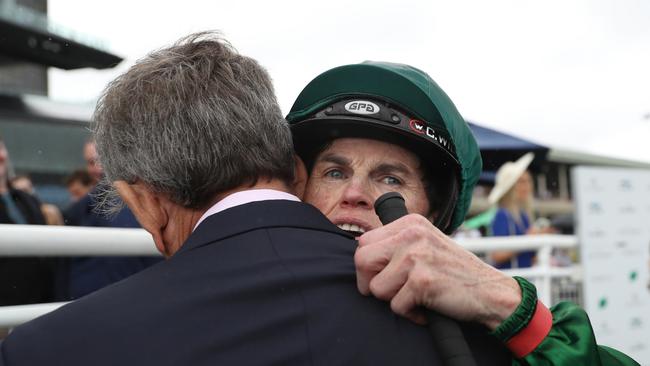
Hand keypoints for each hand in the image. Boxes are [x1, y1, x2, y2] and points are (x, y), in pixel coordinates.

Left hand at [355, 214, 520, 329]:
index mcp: (410, 222)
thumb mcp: (426, 243)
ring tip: (415, 296)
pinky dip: (410, 313)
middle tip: (390, 292)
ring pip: (375, 287)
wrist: (491, 292)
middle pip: (361, 260)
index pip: (364, 241)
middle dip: (370, 282)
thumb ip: (397, 243)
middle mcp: (411, 234)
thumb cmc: (454, 272)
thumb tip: (361, 252)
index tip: (380, 276)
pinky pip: (396, 306)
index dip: (367, 265)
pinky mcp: (422, 281)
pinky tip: (427, 306)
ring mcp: (416, 256)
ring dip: (393, 300)